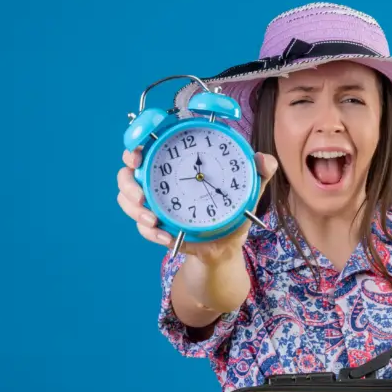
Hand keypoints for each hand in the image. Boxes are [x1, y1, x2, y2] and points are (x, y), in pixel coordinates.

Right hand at [117, 147, 278, 263]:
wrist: (226, 247)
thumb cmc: (233, 209)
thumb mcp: (248, 190)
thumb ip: (258, 172)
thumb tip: (264, 159)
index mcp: (177, 163)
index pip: (148, 145)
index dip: (135, 145)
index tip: (137, 152)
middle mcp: (160, 180)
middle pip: (127, 173)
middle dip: (127, 181)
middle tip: (141, 194)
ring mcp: (154, 203)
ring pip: (127, 200)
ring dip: (135, 210)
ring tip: (153, 219)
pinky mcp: (155, 227)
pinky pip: (143, 228)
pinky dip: (151, 233)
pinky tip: (166, 236)